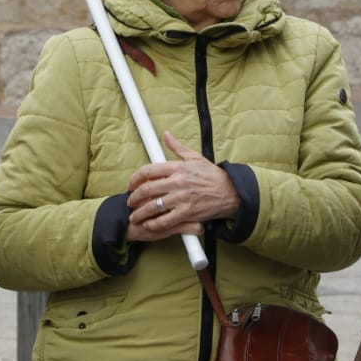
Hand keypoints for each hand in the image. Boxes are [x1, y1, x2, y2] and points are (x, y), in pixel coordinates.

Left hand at [123, 131, 240, 242]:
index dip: (135, 178)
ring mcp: (182, 198)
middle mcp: (178, 182)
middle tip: (130, 202)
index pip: (149, 171)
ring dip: (140, 213)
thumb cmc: (213, 176)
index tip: (131, 184)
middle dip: (134, 197)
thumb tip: (166, 135)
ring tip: (135, 216)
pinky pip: (165, 220)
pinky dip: (154, 224)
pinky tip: (149, 224)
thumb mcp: (195, 157)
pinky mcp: (187, 213)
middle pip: (147, 189)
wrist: (231, 192)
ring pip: (153, 206)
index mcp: (178, 168)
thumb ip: (178, 148)